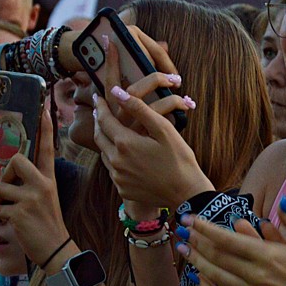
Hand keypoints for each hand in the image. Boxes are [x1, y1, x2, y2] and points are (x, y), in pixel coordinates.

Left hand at [0, 111, 69, 265]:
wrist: (55, 249)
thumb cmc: (47, 225)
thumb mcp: (45, 201)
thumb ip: (30, 186)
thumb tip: (3, 181)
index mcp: (49, 180)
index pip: (48, 150)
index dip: (45, 129)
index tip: (44, 109)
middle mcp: (42, 186)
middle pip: (16, 160)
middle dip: (4, 173)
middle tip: (5, 188)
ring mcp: (31, 199)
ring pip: (0, 187)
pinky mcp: (19, 213)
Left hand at [92, 82, 208, 209]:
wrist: (187, 193)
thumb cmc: (179, 159)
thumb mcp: (163, 130)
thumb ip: (139, 109)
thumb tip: (117, 92)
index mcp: (124, 143)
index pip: (104, 120)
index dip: (100, 107)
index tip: (98, 98)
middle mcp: (116, 161)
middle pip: (99, 137)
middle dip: (99, 123)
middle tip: (101, 113)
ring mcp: (118, 177)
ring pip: (104, 154)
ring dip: (106, 141)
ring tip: (113, 133)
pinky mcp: (123, 189)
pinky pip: (113, 170)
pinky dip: (115, 160)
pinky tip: (125, 157)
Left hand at [179, 199, 285, 285]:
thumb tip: (282, 201)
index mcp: (267, 255)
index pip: (227, 239)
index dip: (205, 229)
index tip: (191, 220)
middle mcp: (255, 275)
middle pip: (216, 256)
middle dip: (196, 241)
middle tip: (183, 231)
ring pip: (216, 276)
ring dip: (197, 262)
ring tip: (184, 250)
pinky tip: (198, 279)